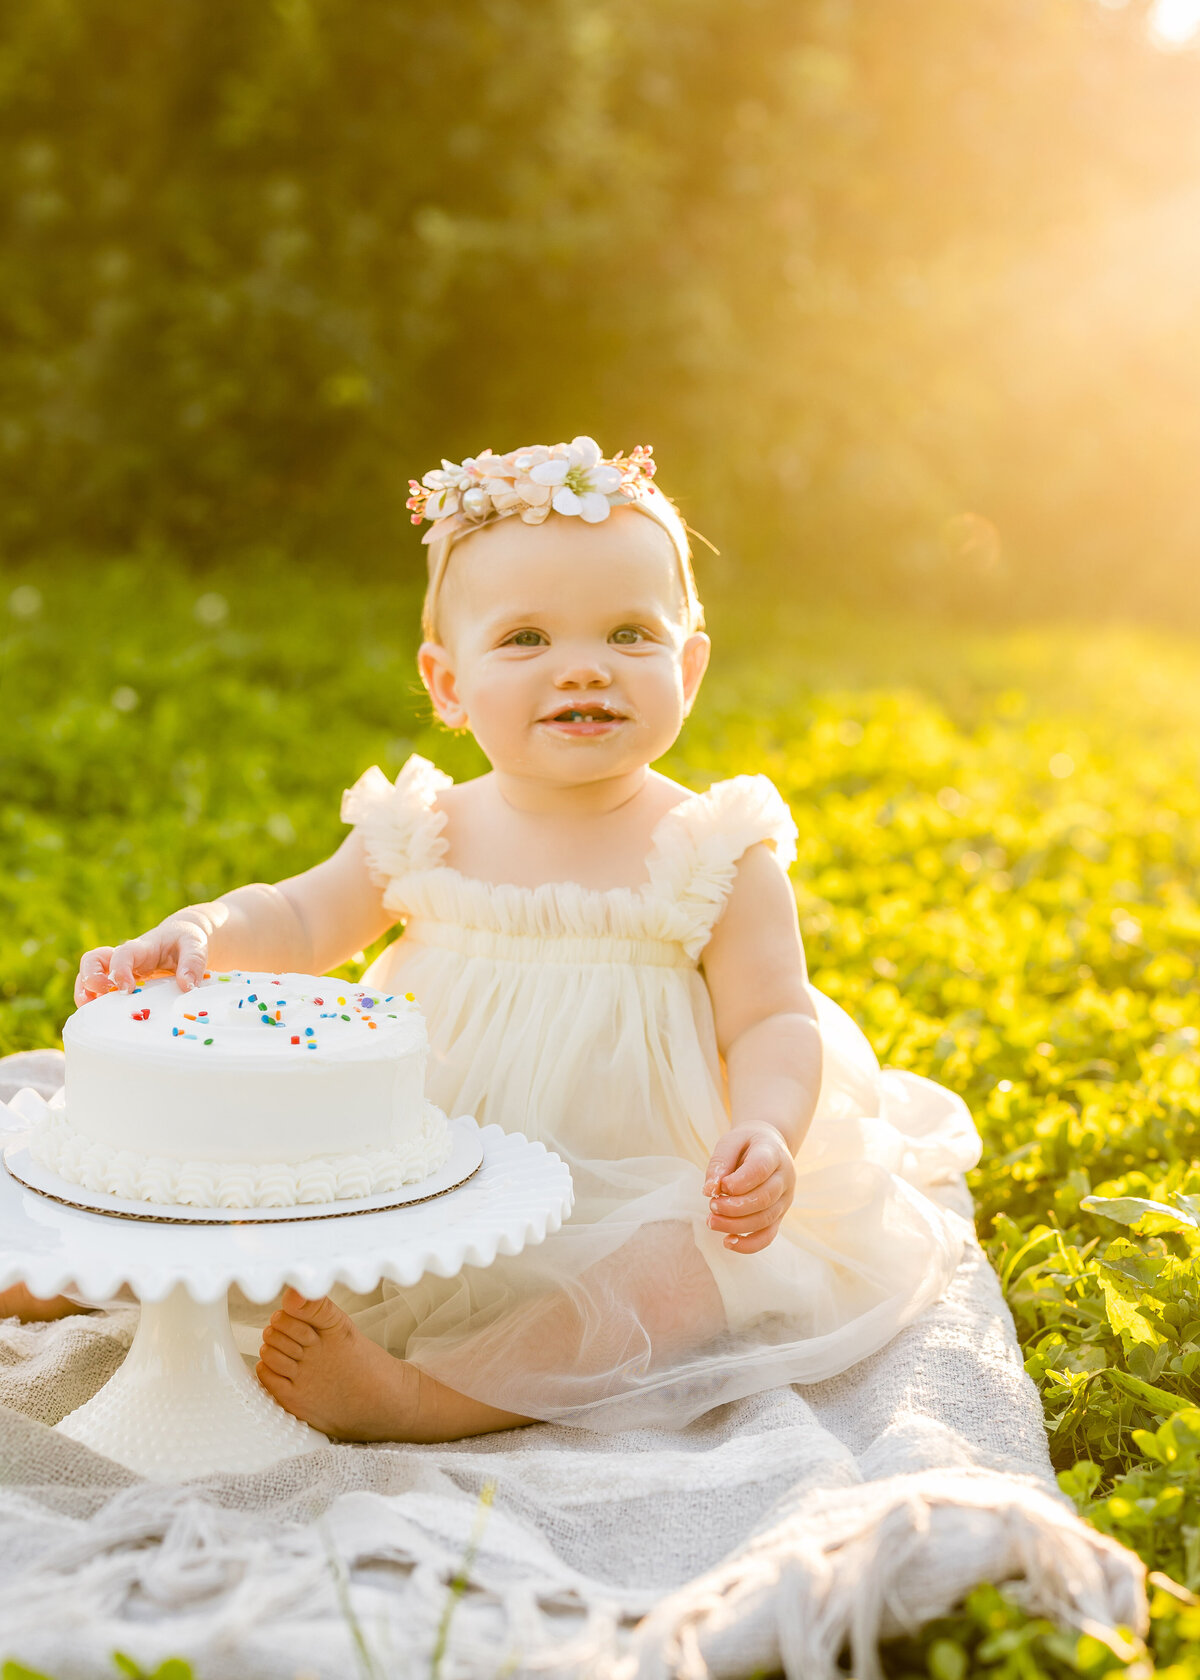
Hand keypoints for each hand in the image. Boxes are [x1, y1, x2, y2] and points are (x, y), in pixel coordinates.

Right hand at [74, 915, 210, 1006]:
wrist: (183, 939)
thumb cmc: (186, 941)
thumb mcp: (195, 945)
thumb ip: (192, 962)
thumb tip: (187, 986)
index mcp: (142, 948)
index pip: (122, 954)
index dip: (119, 970)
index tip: (127, 989)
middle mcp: (124, 959)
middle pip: (92, 960)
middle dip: (90, 978)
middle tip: (100, 997)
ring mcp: (119, 972)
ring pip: (88, 976)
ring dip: (84, 994)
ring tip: (89, 1012)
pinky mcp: (121, 984)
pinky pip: (99, 992)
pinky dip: (95, 1005)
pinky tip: (101, 1021)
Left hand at [702, 1122, 795, 1253]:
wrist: (768, 1147)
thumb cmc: (745, 1144)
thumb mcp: (730, 1141)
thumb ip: (719, 1162)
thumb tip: (709, 1190)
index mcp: (773, 1153)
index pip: (760, 1169)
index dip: (739, 1181)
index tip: (721, 1186)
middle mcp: (784, 1178)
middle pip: (764, 1198)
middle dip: (734, 1207)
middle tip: (712, 1205)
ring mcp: (784, 1199)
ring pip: (765, 1220)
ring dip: (736, 1225)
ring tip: (712, 1221)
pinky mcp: (779, 1216)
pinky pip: (768, 1236)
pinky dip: (749, 1245)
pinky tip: (728, 1242)